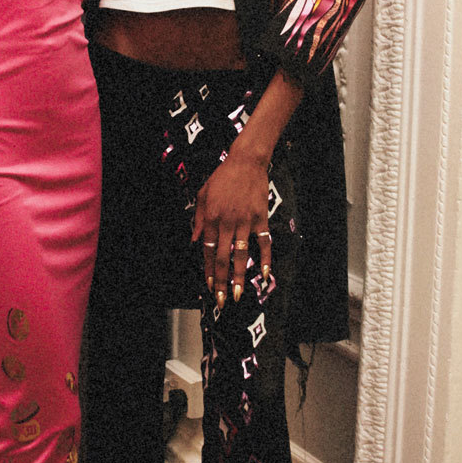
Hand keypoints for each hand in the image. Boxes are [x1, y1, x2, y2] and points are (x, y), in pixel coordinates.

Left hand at [192, 149, 271, 308]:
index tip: (209, 287)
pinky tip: (264, 275)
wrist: (246, 162)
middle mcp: (228, 222)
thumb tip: (195, 240)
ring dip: (239, 276)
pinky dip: (265, 259)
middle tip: (221, 300)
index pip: (209, 251)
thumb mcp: (202, 195)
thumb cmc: (222, 177)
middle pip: (224, 258)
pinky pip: (263, 242)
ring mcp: (246, 221)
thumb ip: (198, 219)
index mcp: (212, 218)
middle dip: (222, 282)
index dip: (209, 271)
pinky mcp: (261, 218)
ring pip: (241, 255)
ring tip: (237, 294)